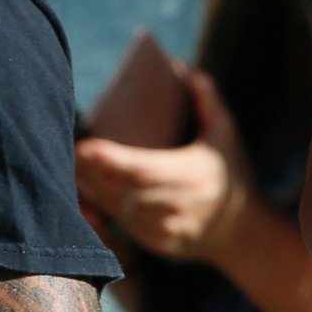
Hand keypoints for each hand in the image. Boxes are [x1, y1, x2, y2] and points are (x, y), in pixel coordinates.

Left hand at [74, 68, 260, 265]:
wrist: (245, 231)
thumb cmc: (232, 173)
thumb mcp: (226, 135)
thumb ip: (207, 101)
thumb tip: (181, 68)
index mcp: (194, 176)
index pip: (144, 170)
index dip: (111, 161)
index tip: (85, 146)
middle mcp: (178, 207)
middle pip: (121, 191)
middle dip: (89, 173)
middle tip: (66, 151)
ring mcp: (166, 230)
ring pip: (115, 209)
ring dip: (89, 190)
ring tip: (70, 167)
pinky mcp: (156, 243)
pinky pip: (119, 225)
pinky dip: (99, 207)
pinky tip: (84, 191)